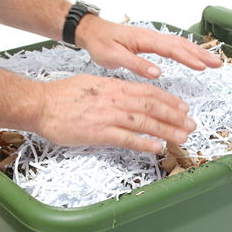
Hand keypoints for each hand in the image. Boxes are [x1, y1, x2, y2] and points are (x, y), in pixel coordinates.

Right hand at [33, 74, 195, 152]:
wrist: (40, 104)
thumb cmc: (61, 95)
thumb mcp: (91, 84)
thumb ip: (111, 91)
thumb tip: (126, 96)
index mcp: (114, 87)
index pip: (149, 93)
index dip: (169, 101)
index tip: (182, 107)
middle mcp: (116, 99)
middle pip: (153, 107)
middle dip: (175, 116)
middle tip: (190, 124)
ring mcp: (108, 116)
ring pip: (145, 123)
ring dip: (167, 130)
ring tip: (182, 137)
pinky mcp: (99, 133)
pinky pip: (127, 139)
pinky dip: (144, 143)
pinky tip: (157, 147)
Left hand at [75, 15, 221, 78]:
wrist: (92, 31)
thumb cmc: (101, 43)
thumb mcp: (114, 56)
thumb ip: (136, 64)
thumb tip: (157, 73)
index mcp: (144, 40)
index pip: (171, 49)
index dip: (188, 58)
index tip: (202, 66)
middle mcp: (152, 37)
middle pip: (182, 45)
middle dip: (201, 54)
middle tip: (218, 64)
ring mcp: (152, 38)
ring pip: (180, 44)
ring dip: (198, 52)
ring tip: (213, 62)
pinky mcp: (150, 42)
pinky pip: (173, 46)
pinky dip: (187, 51)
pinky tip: (194, 57)